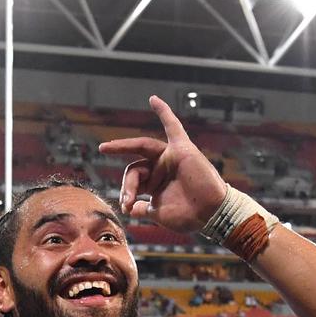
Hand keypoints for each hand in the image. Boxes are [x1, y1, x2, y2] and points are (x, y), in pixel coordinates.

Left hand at [98, 95, 226, 232]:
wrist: (210, 215)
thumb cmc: (188, 217)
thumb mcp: (158, 214)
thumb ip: (143, 209)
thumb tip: (129, 209)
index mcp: (155, 183)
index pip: (133, 180)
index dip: (126, 193)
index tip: (128, 208)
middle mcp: (161, 168)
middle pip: (135, 167)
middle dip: (128, 184)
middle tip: (128, 201)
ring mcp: (170, 157)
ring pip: (141, 149)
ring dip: (122, 146)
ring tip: (105, 148)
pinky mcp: (182, 149)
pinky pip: (173, 126)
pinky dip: (164, 112)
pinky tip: (153, 100)